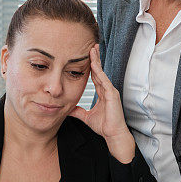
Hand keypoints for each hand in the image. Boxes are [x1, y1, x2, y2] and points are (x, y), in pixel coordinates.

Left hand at [69, 45, 134, 162]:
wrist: (112, 134)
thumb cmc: (104, 126)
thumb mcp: (86, 117)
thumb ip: (78, 111)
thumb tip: (68, 109)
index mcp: (102, 93)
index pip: (95, 76)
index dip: (91, 66)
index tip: (87, 56)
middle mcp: (107, 90)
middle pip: (99, 71)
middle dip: (95, 59)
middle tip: (91, 46)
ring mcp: (110, 91)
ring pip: (102, 73)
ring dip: (97, 61)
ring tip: (93, 49)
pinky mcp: (112, 94)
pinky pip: (104, 80)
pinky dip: (99, 72)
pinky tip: (94, 64)